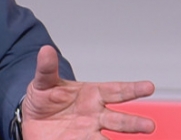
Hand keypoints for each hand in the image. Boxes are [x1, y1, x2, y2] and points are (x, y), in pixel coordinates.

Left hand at [22, 45, 154, 138]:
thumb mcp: (43, 82)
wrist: (32, 122)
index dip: (132, 89)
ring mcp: (90, 132)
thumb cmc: (45, 99)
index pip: (116, 91)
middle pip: (119, 120)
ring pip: (109, 139)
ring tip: (139, 135)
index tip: (149, 87)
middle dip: (134, 123)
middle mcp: (96, 115)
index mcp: (92, 94)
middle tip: (149, 126)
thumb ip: (47, 69)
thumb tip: (46, 51)